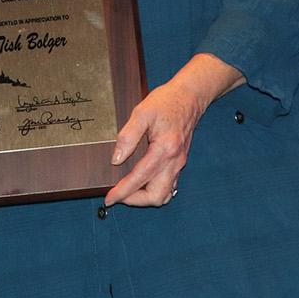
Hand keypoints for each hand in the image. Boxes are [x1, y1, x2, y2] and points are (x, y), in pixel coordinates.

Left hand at [105, 53, 241, 207]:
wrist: (189, 97)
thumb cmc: (166, 102)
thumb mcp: (142, 112)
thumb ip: (128, 137)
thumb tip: (116, 159)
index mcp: (164, 150)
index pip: (139, 179)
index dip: (122, 192)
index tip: (109, 199)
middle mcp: (174, 161)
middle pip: (156, 196)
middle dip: (135, 200)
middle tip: (118, 195)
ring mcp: (179, 164)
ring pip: (164, 195)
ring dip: (145, 198)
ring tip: (128, 191)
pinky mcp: (180, 163)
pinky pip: (169, 186)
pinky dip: (155, 190)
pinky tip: (142, 184)